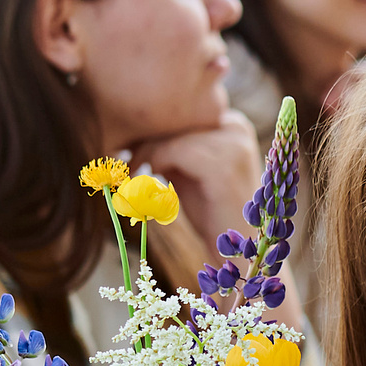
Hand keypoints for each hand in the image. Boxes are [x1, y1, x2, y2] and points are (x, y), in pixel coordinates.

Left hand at [127, 110, 260, 241]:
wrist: (238, 252)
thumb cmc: (212, 213)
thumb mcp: (191, 171)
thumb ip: (173, 148)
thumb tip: (136, 131)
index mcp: (233, 124)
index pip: (186, 113)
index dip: (157, 130)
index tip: (133, 148)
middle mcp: (237, 128)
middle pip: (179, 121)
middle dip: (148, 140)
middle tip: (127, 161)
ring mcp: (233, 145)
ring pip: (173, 136)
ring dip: (147, 154)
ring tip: (135, 173)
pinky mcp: (223, 165)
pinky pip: (175, 151)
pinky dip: (156, 163)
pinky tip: (152, 178)